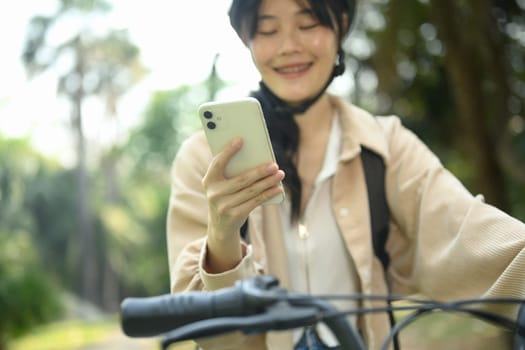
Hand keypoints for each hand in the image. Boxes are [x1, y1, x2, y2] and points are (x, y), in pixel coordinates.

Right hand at [202, 138, 284, 271]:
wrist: (220, 225)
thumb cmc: (225, 195)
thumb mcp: (222, 184)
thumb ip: (231, 170)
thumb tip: (256, 156)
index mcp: (209, 180)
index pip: (218, 163)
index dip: (228, 151)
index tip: (240, 139)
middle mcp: (214, 193)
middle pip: (241, 179)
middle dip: (260, 171)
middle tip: (274, 164)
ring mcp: (224, 206)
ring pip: (251, 191)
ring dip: (268, 182)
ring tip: (280, 174)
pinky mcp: (235, 215)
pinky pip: (255, 202)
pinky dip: (268, 194)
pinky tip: (277, 188)